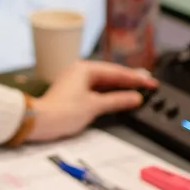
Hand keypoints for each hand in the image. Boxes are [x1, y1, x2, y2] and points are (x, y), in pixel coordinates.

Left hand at [27, 61, 156, 142]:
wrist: (39, 121)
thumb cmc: (63, 112)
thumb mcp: (94, 106)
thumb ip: (117, 100)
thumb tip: (135, 97)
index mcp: (85, 69)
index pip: (117, 72)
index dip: (136, 78)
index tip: (151, 82)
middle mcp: (80, 71)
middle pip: (111, 74)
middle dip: (130, 80)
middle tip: (149, 83)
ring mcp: (76, 81)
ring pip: (104, 82)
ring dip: (120, 86)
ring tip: (138, 89)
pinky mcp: (74, 91)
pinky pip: (97, 88)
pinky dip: (109, 93)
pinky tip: (119, 96)